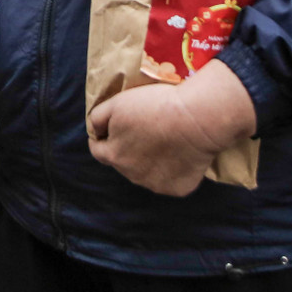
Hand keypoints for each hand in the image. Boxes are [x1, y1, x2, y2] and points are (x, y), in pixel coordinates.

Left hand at [88, 59, 256, 195]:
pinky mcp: (177, 188)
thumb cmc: (155, 106)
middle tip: (144, 130)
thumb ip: (98, 118)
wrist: (196, 120)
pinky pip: (169, 179)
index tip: (110, 129)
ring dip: (148, 160)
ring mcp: (154, 185)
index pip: (98, 151)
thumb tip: (95, 131)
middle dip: (127, 148)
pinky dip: (171, 168)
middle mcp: (131, 175)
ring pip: (145, 173)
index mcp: (114, 155)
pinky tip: (180, 152)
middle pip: (123, 162)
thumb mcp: (118, 103)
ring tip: (164, 140)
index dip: (102, 138)